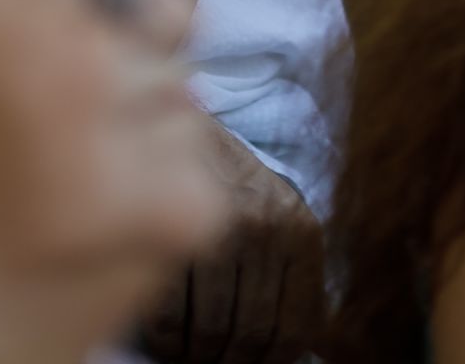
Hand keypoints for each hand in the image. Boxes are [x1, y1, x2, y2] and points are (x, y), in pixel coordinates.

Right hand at [135, 122, 323, 363]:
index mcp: (300, 230)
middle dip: (227, 362)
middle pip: (250, 334)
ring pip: (211, 330)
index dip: (270, 362)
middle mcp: (268, 225)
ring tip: (186, 353)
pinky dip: (165, 340)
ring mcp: (219, 225)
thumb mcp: (280, 216)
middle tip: (210, 363)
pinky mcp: (172, 226)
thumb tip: (295, 352)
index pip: (294, 328)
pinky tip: (164, 337)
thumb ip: (290, 275)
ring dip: (195, 355)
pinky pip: (170, 315)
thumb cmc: (233, 181)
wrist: (180, 124)